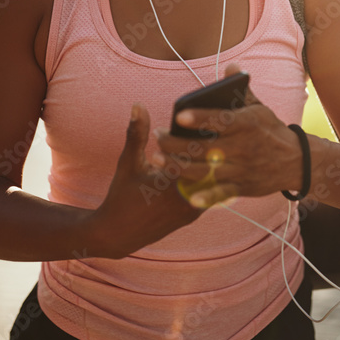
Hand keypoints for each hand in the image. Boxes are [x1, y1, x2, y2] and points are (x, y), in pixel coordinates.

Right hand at [91, 103, 204, 258]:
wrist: (118, 235)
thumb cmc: (121, 196)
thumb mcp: (128, 163)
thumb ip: (136, 134)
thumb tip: (138, 105)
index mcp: (171, 183)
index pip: (198, 154)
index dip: (205, 135)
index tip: (211, 117)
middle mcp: (186, 198)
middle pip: (211, 167)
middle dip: (215, 148)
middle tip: (221, 128)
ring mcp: (192, 210)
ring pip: (213, 181)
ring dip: (214, 164)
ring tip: (218, 143)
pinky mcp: (193, 215)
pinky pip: (209, 193)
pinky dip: (210, 178)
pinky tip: (211, 163)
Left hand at [153, 63, 304, 208]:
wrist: (296, 161)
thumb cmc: (271, 130)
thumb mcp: (259, 107)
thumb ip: (241, 89)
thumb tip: (230, 66)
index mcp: (246, 124)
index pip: (220, 120)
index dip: (199, 118)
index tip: (178, 116)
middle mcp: (243, 147)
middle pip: (204, 148)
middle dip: (176, 144)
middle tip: (157, 137)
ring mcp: (242, 169)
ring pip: (205, 171)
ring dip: (178, 166)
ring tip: (158, 159)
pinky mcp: (243, 187)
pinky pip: (222, 194)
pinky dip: (207, 196)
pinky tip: (189, 196)